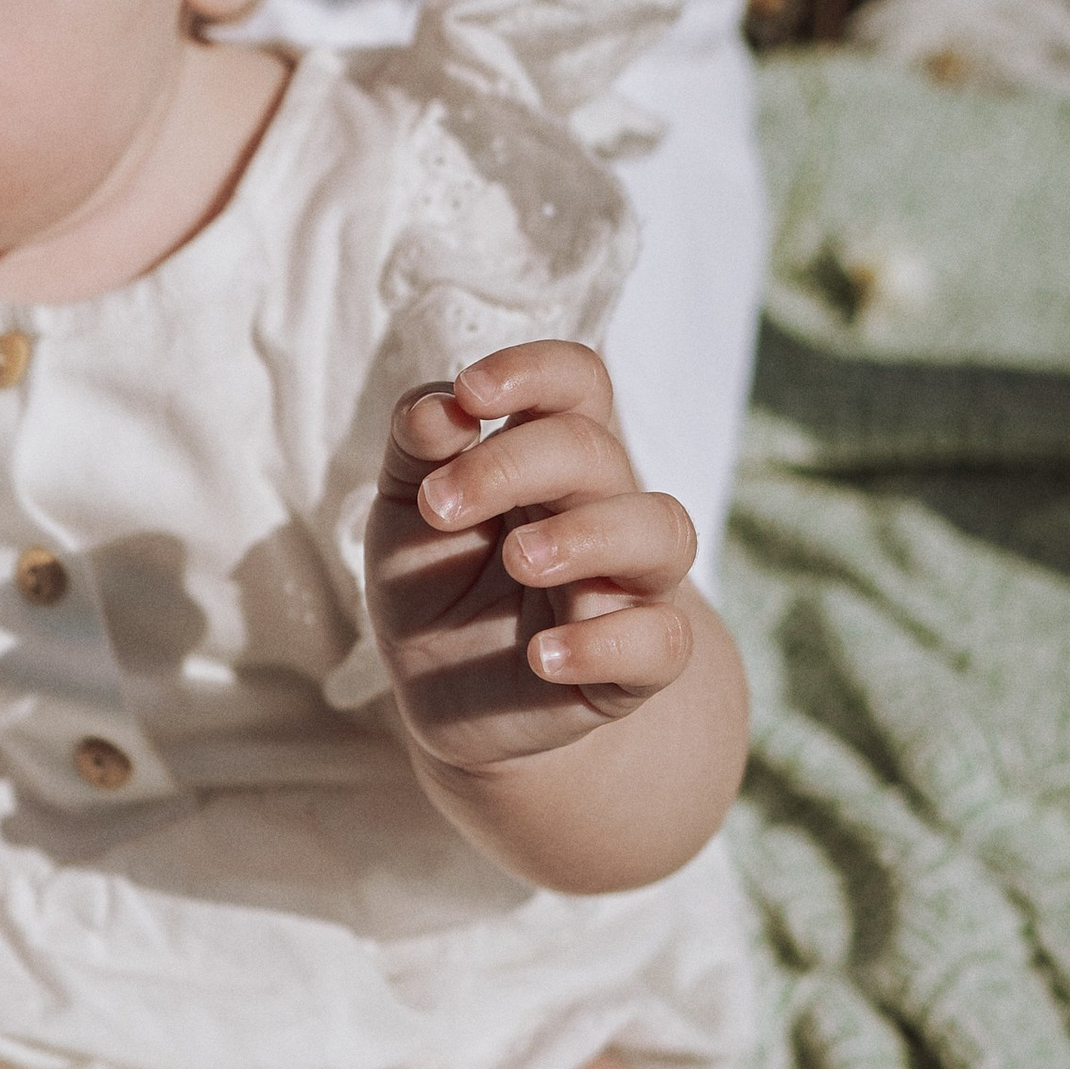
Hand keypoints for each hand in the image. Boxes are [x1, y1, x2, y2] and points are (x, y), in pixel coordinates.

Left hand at [365, 340, 699, 778]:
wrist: (439, 696)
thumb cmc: (433, 582)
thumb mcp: (405, 513)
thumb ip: (418, 450)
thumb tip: (439, 406)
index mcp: (550, 456)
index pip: (578, 382)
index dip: (535, 372)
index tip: (471, 393)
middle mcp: (603, 508)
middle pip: (598, 452)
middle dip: (515, 465)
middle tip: (441, 506)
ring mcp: (628, 586)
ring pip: (664, 533)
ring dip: (588, 536)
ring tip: (518, 560)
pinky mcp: (632, 666)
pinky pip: (660, 643)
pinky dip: (605, 644)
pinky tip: (541, 655)